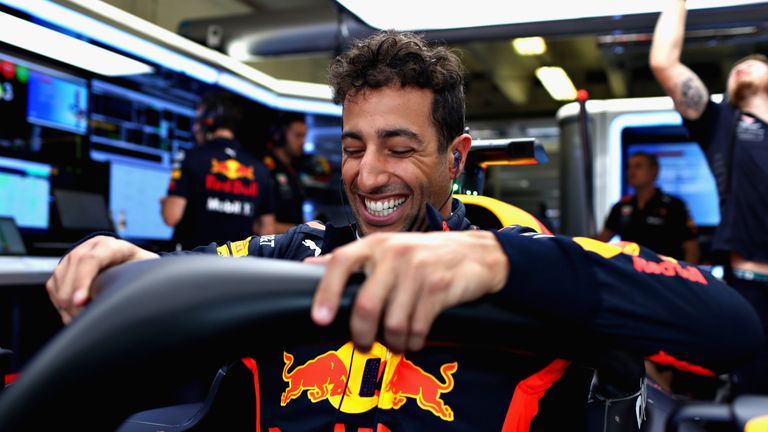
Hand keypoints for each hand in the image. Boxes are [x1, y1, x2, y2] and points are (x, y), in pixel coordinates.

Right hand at [46, 235, 158, 323]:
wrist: (127, 258)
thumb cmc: (138, 265)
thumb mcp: (146, 267)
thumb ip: (142, 275)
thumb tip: (137, 293)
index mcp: (112, 246)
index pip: (91, 259)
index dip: (83, 281)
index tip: (80, 302)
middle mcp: (89, 247)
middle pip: (71, 272)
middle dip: (74, 301)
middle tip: (85, 319)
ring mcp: (73, 256)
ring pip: (59, 281)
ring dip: (67, 305)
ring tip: (82, 319)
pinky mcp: (63, 268)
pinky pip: (53, 288)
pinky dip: (61, 305)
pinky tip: (74, 314)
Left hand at [308, 231, 508, 352]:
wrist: (477, 253)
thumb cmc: (424, 254)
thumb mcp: (387, 248)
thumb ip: (351, 259)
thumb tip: (308, 265)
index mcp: (376, 245)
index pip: (341, 262)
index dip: (326, 291)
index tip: (319, 318)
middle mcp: (395, 254)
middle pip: (366, 305)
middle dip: (362, 334)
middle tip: (365, 344)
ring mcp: (418, 270)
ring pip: (393, 323)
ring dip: (393, 342)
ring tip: (396, 342)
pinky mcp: (439, 287)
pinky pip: (417, 327)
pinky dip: (413, 342)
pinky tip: (414, 340)